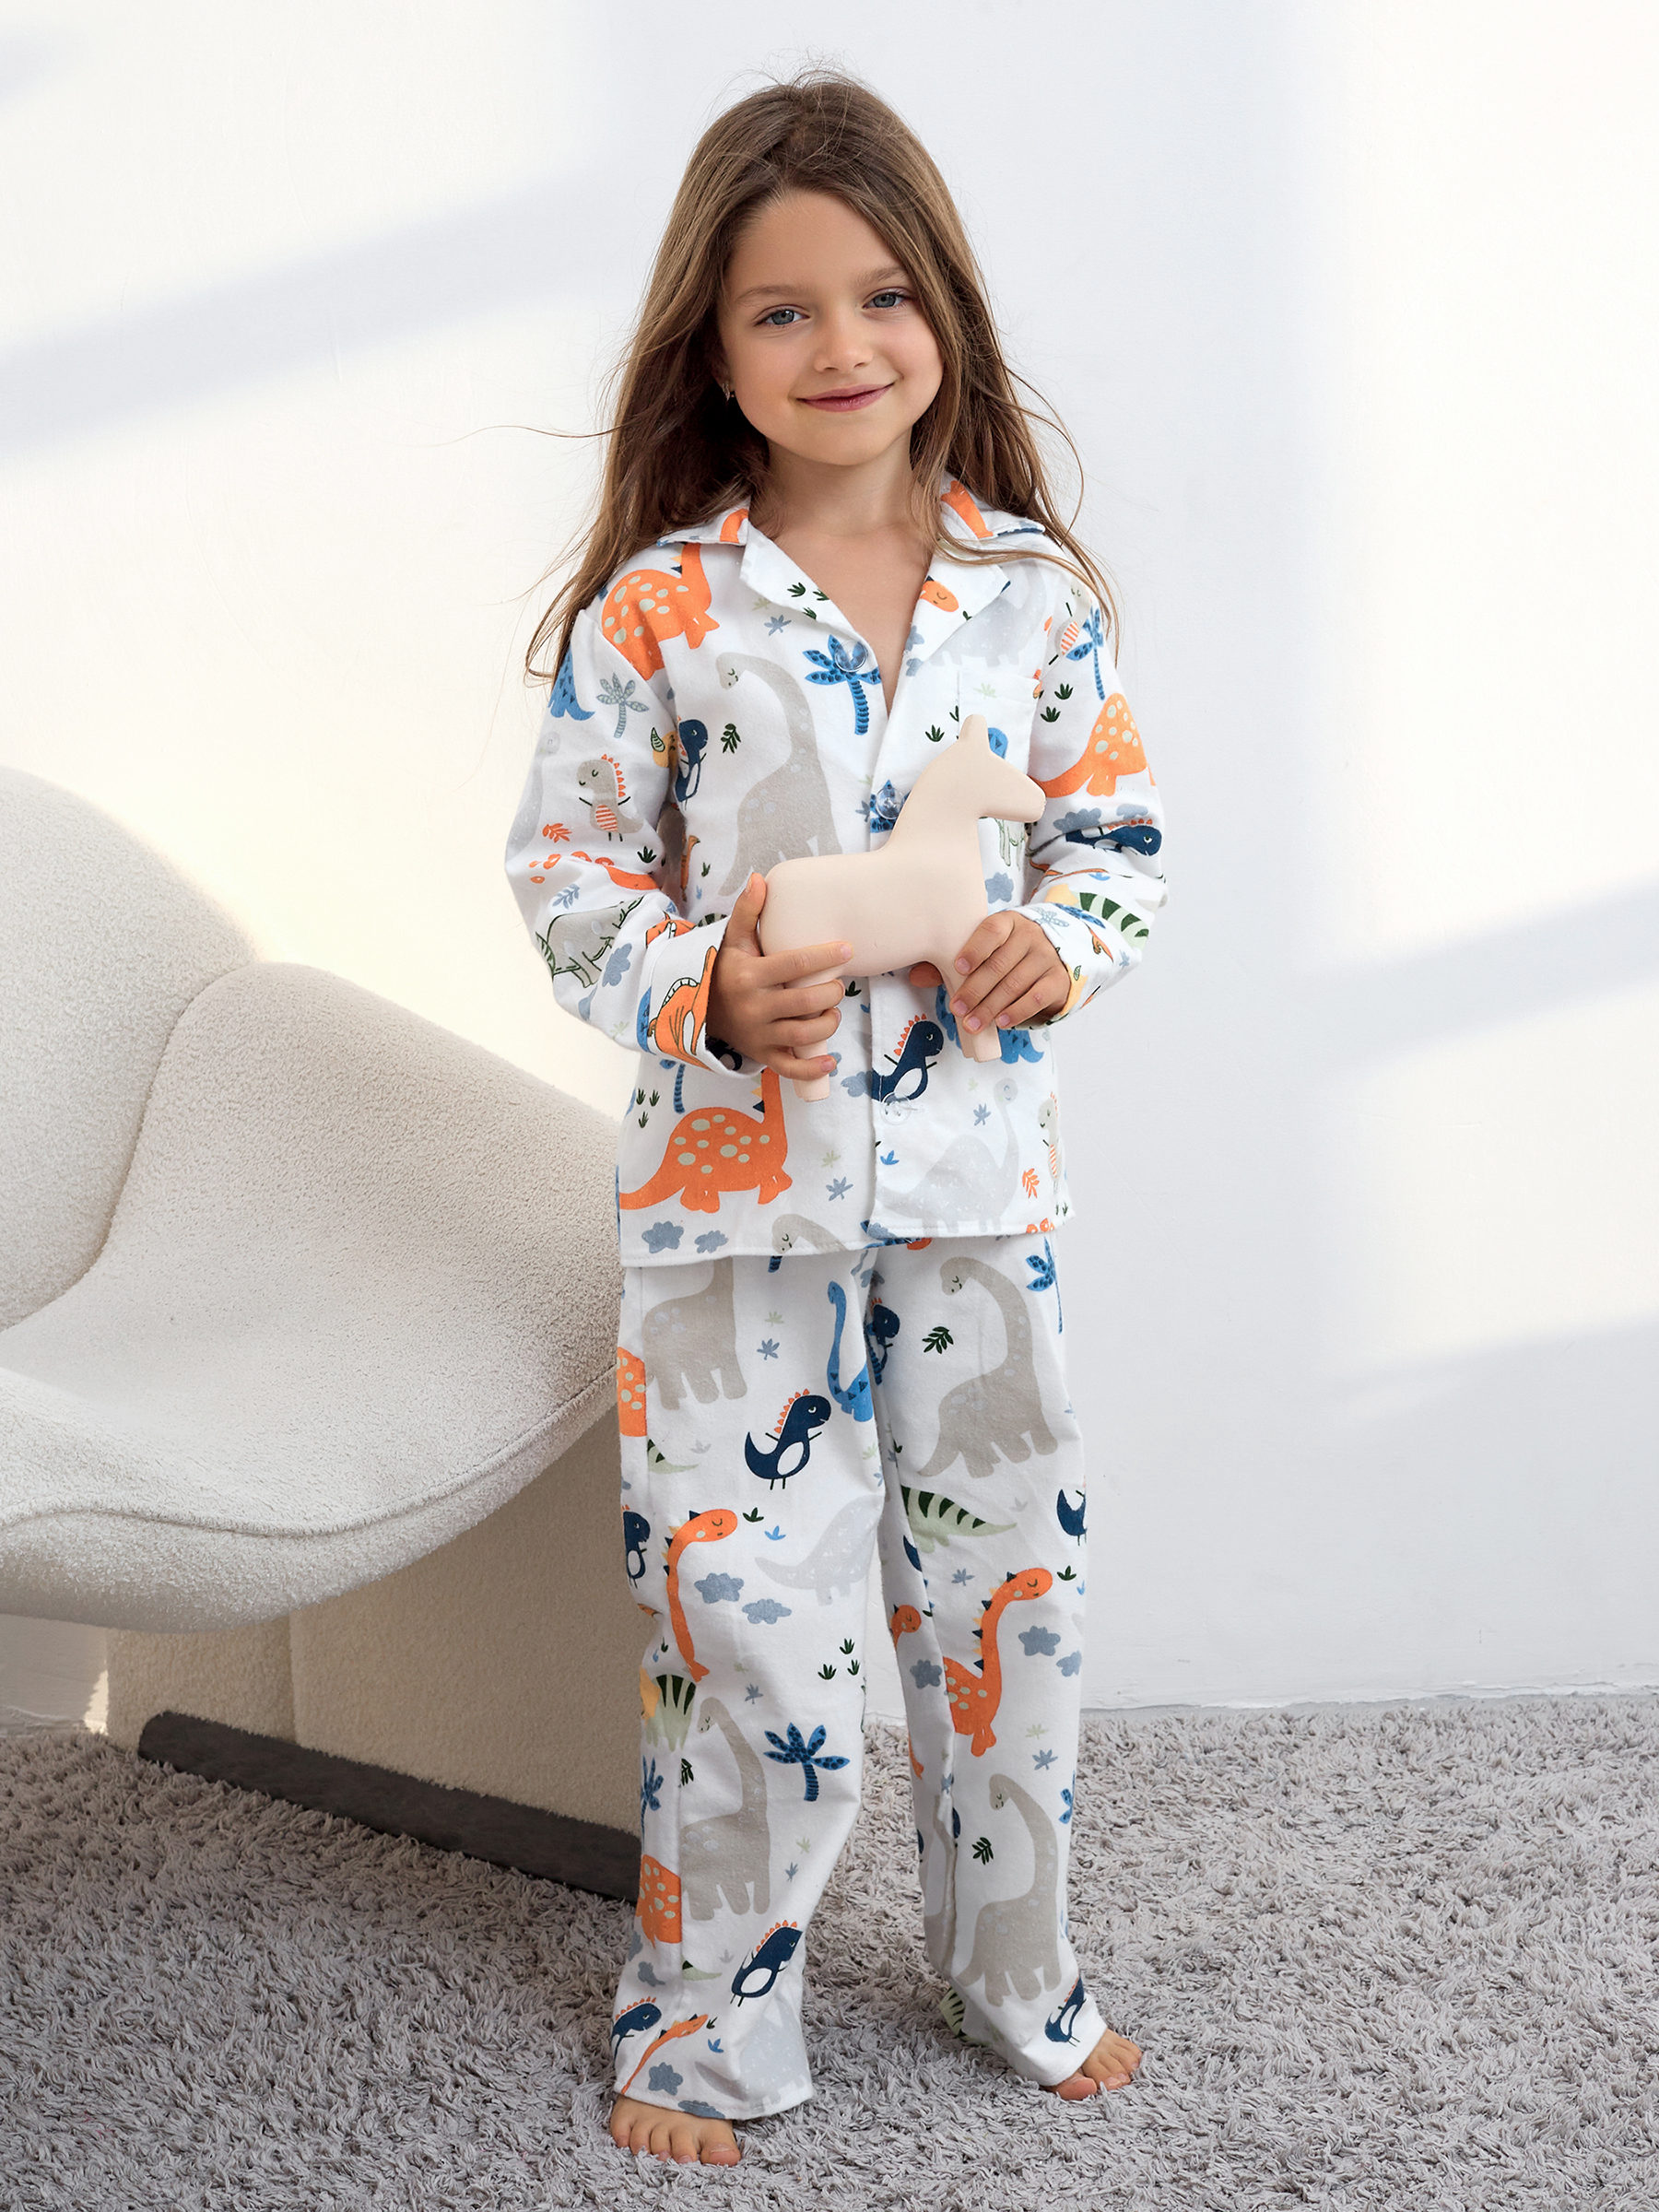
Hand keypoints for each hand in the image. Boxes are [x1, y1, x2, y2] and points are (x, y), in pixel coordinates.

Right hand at [707, 873, 851, 1081]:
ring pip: (804, 1035)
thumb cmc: (726, 971)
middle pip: (806, 1002)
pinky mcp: (762, 1055)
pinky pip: (789, 1068)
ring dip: (827, 1023)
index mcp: (750, 975)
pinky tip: (831, 1061)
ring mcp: (759, 1034)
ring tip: (832, 1010)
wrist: (699, 1010)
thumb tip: (760, 877)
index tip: (847, 949)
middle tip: (837, 984)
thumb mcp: (732, 941)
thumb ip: (747, 911)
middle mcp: (755, 1007)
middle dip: (831, 992)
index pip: (795, 964)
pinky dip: (812, 1069)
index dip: (826, 956)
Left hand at [908, 910, 1069, 1033]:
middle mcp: (1030, 936)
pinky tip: (1001, 1022)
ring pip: (1016, 983)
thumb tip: (915, 976)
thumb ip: (951, 963)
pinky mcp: (1057, 980)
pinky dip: (1017, 1011)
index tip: (957, 968)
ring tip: (972, 1023)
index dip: (974, 949)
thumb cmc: (1007, 953)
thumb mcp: (983, 951)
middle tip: (957, 1008)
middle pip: (1000, 963)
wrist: (1052, 955)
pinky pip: (1037, 997)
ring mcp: (1046, 957)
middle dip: (975, 989)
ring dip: (991, 1006)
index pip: (991, 930)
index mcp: (1007, 923)